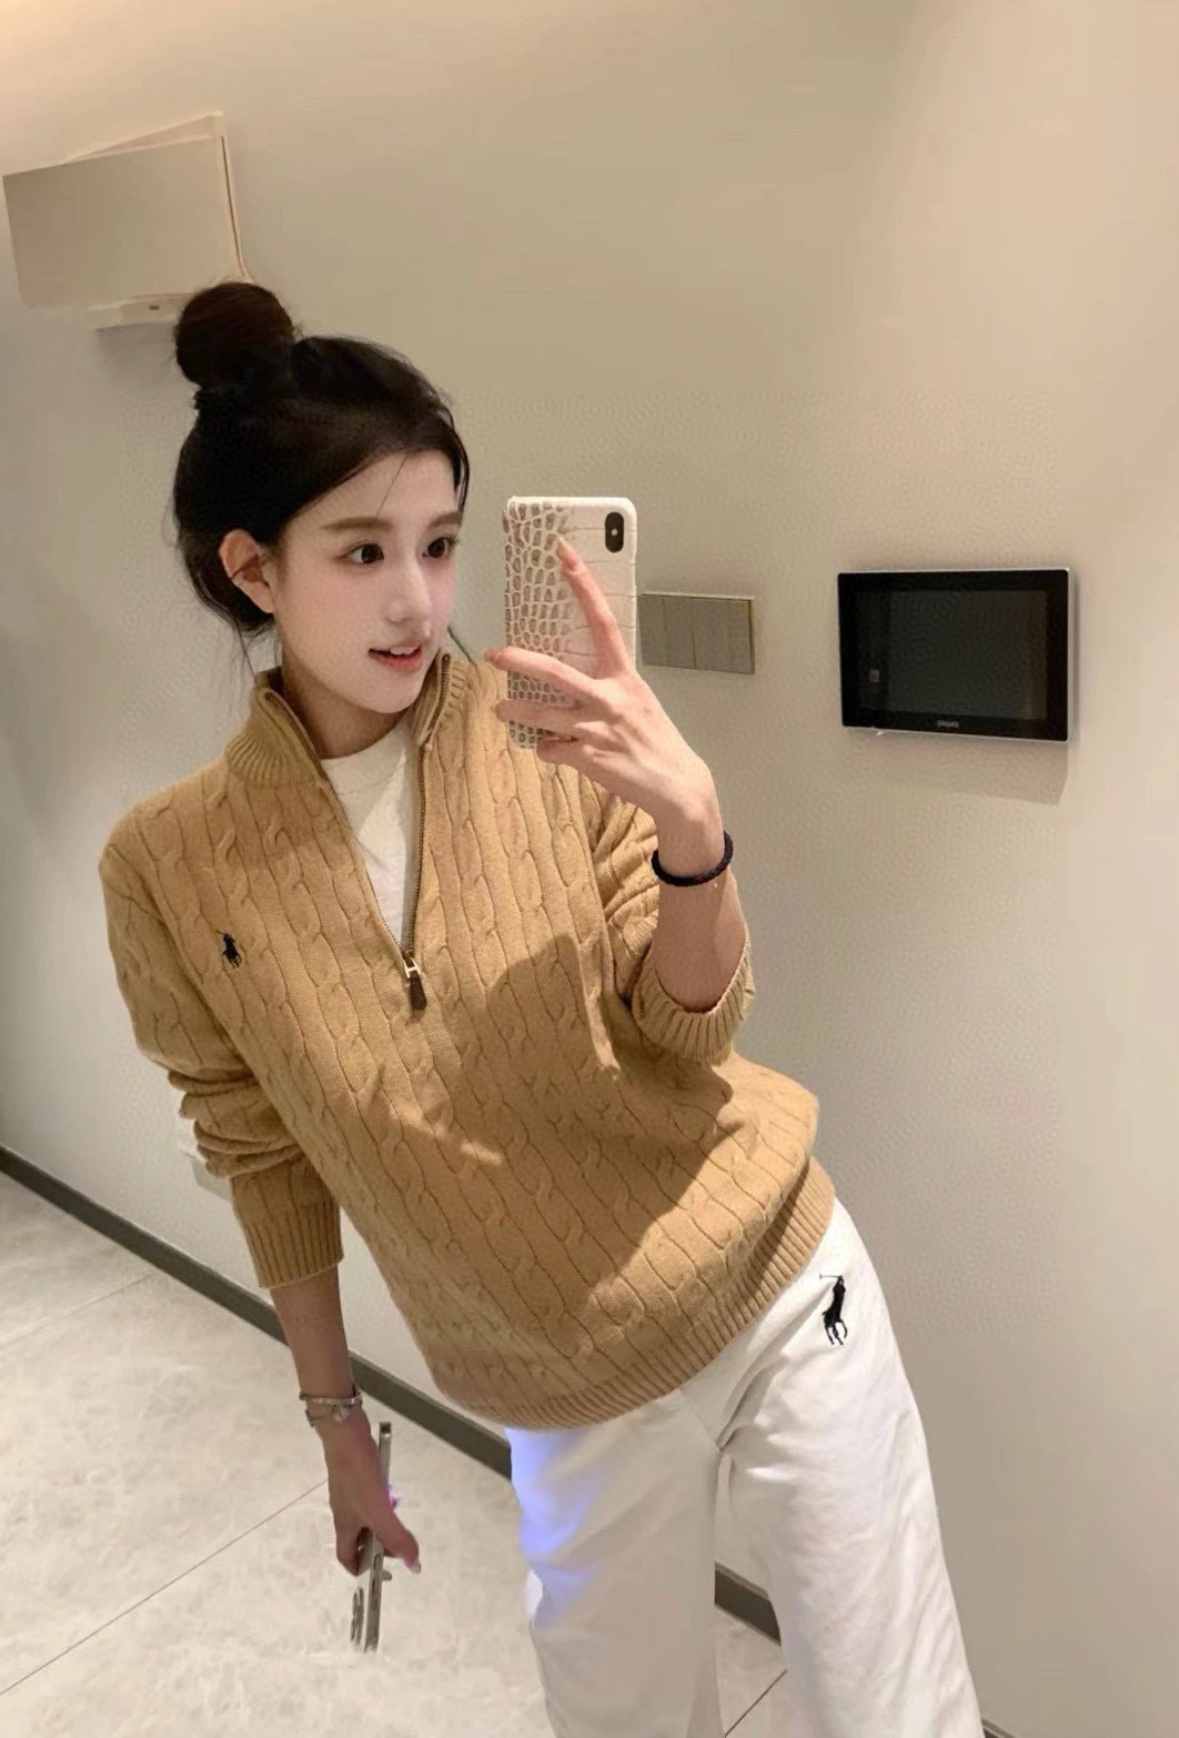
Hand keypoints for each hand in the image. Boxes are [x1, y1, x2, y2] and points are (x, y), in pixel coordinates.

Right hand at [319, 1409, 420, 1576]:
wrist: (345, 1433)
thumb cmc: (358, 1475)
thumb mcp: (379, 1510)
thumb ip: (396, 1537)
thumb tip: (415, 1565)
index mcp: (344, 1525)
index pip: (346, 1557)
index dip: (360, 1569)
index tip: (381, 1572)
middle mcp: (344, 1511)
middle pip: (359, 1537)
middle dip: (379, 1542)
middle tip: (400, 1539)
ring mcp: (348, 1492)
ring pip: (366, 1515)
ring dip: (383, 1518)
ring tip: (397, 1509)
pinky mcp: (355, 1474)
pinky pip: (369, 1494)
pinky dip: (381, 1496)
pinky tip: (391, 1487)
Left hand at [485, 536, 715, 825]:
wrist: (675, 785)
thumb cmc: (655, 739)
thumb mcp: (637, 701)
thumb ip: (607, 687)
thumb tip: (571, 684)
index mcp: (625, 677)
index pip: (603, 621)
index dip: (583, 585)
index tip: (564, 554)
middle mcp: (611, 697)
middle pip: (554, 671)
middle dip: (519, 659)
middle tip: (494, 653)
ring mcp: (597, 729)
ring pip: (542, 715)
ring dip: (516, 710)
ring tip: (501, 709)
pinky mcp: (588, 757)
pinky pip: (551, 749)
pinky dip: (549, 749)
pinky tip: (558, 750)